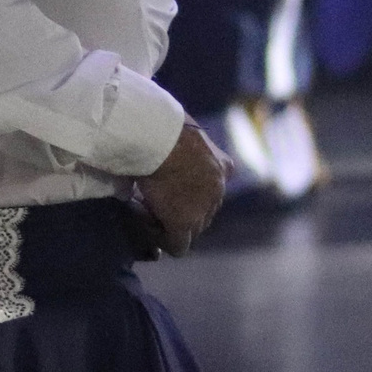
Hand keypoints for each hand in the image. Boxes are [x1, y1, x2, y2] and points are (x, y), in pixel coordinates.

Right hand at [136, 122, 230, 255]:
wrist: (158, 136)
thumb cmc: (164, 125)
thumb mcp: (186, 132)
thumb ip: (186, 147)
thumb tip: (166, 149)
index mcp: (224, 167)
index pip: (212, 192)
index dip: (189, 196)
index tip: (169, 191)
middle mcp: (219, 189)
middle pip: (204, 213)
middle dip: (183, 211)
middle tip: (157, 203)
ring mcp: (204, 209)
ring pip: (192, 230)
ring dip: (172, 223)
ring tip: (149, 212)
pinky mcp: (183, 223)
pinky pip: (178, 246)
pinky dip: (163, 241)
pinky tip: (147, 228)